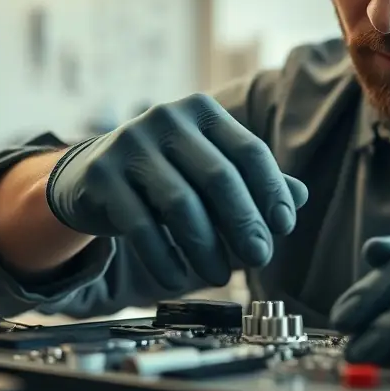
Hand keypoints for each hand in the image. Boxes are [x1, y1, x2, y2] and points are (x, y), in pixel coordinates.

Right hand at [45, 94, 308, 290]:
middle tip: (261, 258)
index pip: (248, 151)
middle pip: (218, 177)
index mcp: (202, 111)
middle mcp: (167, 119)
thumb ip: (252, 179)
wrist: (88, 175)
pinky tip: (177, 279)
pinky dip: (164, 258)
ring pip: (181, 204)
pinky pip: (140, 226)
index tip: (285, 227)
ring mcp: (130, 144)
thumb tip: (301, 197)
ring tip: (221, 276)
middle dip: (244, 223)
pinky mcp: (102, 175)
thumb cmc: (165, 173)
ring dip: (206, 247)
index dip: (271, 191)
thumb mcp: (209, 168)